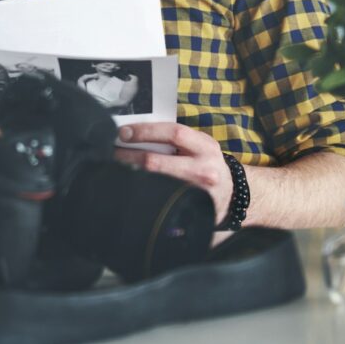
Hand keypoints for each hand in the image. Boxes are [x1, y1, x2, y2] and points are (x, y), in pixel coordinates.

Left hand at [114, 123, 231, 222]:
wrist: (232, 196)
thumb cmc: (207, 164)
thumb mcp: (200, 146)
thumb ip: (176, 138)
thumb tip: (135, 131)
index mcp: (206, 147)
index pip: (173, 133)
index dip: (145, 131)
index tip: (123, 132)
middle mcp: (204, 170)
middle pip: (156, 162)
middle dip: (128, 157)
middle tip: (112, 153)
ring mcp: (197, 194)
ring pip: (153, 184)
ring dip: (130, 176)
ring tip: (115, 170)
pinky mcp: (190, 212)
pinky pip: (159, 202)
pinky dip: (141, 194)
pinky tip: (130, 189)